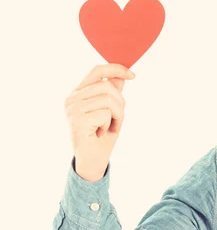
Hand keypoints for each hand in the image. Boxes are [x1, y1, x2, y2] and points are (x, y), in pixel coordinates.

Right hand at [64, 63, 135, 180]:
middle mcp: (71, 98)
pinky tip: (100, 133)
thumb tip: (121, 75)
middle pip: (108, 86)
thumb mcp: (111, 111)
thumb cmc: (100, 136)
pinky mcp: (77, 119)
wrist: (92, 161)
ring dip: (117, 116)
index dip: (116, 68)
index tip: (132, 75)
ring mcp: (72, 108)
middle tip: (114, 120)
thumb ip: (112, 93)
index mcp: (78, 93)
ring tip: (107, 127)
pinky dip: (111, 124)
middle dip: (120, 104)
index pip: (97, 70)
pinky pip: (106, 113)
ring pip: (109, 99)